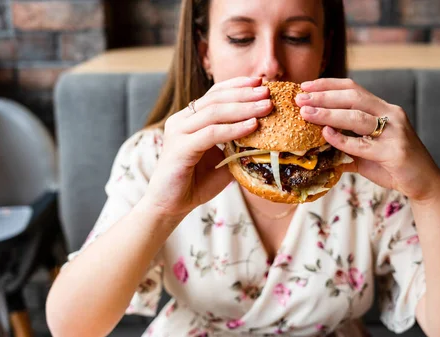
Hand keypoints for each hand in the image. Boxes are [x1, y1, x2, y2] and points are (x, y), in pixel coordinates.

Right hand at [143, 77, 271, 216]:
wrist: (171, 206)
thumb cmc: (197, 183)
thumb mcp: (223, 159)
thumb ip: (239, 145)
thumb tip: (268, 137)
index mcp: (189, 119)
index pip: (215, 94)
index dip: (238, 85)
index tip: (260, 81)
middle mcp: (181, 121)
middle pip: (216, 98)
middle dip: (245, 93)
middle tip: (268, 91)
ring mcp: (178, 132)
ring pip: (214, 112)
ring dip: (243, 108)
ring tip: (266, 106)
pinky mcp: (180, 148)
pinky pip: (211, 133)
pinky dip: (234, 129)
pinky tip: (252, 126)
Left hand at [296, 78, 439, 202]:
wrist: (424, 184)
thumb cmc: (393, 166)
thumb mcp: (367, 151)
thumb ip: (346, 145)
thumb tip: (316, 145)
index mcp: (384, 109)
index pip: (353, 88)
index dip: (328, 84)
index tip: (306, 86)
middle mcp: (390, 114)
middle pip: (353, 97)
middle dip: (324, 96)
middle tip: (300, 99)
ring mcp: (394, 131)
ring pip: (357, 116)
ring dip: (328, 113)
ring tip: (306, 114)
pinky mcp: (395, 151)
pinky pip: (363, 143)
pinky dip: (342, 138)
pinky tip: (325, 134)